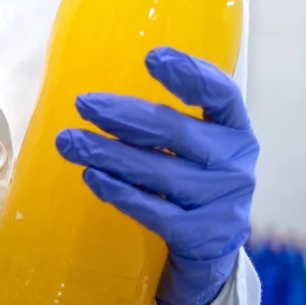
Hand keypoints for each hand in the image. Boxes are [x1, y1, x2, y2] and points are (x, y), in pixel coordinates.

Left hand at [56, 46, 257, 304]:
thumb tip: (101, 98)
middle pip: (175, 132)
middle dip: (124, 116)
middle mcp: (235, 163)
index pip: (222, 95)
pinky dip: (119, 191)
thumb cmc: (193, 178)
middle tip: (83, 103)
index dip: (191, 74)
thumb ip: (166, 120)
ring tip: (70, 142)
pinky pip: (152, 209)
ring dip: (109, 153)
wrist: (213, 247)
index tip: (153, 57)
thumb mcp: (195, 146)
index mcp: (236, 131)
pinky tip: (91, 176)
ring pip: (158, 171)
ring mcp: (221, 201)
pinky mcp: (200, 234)